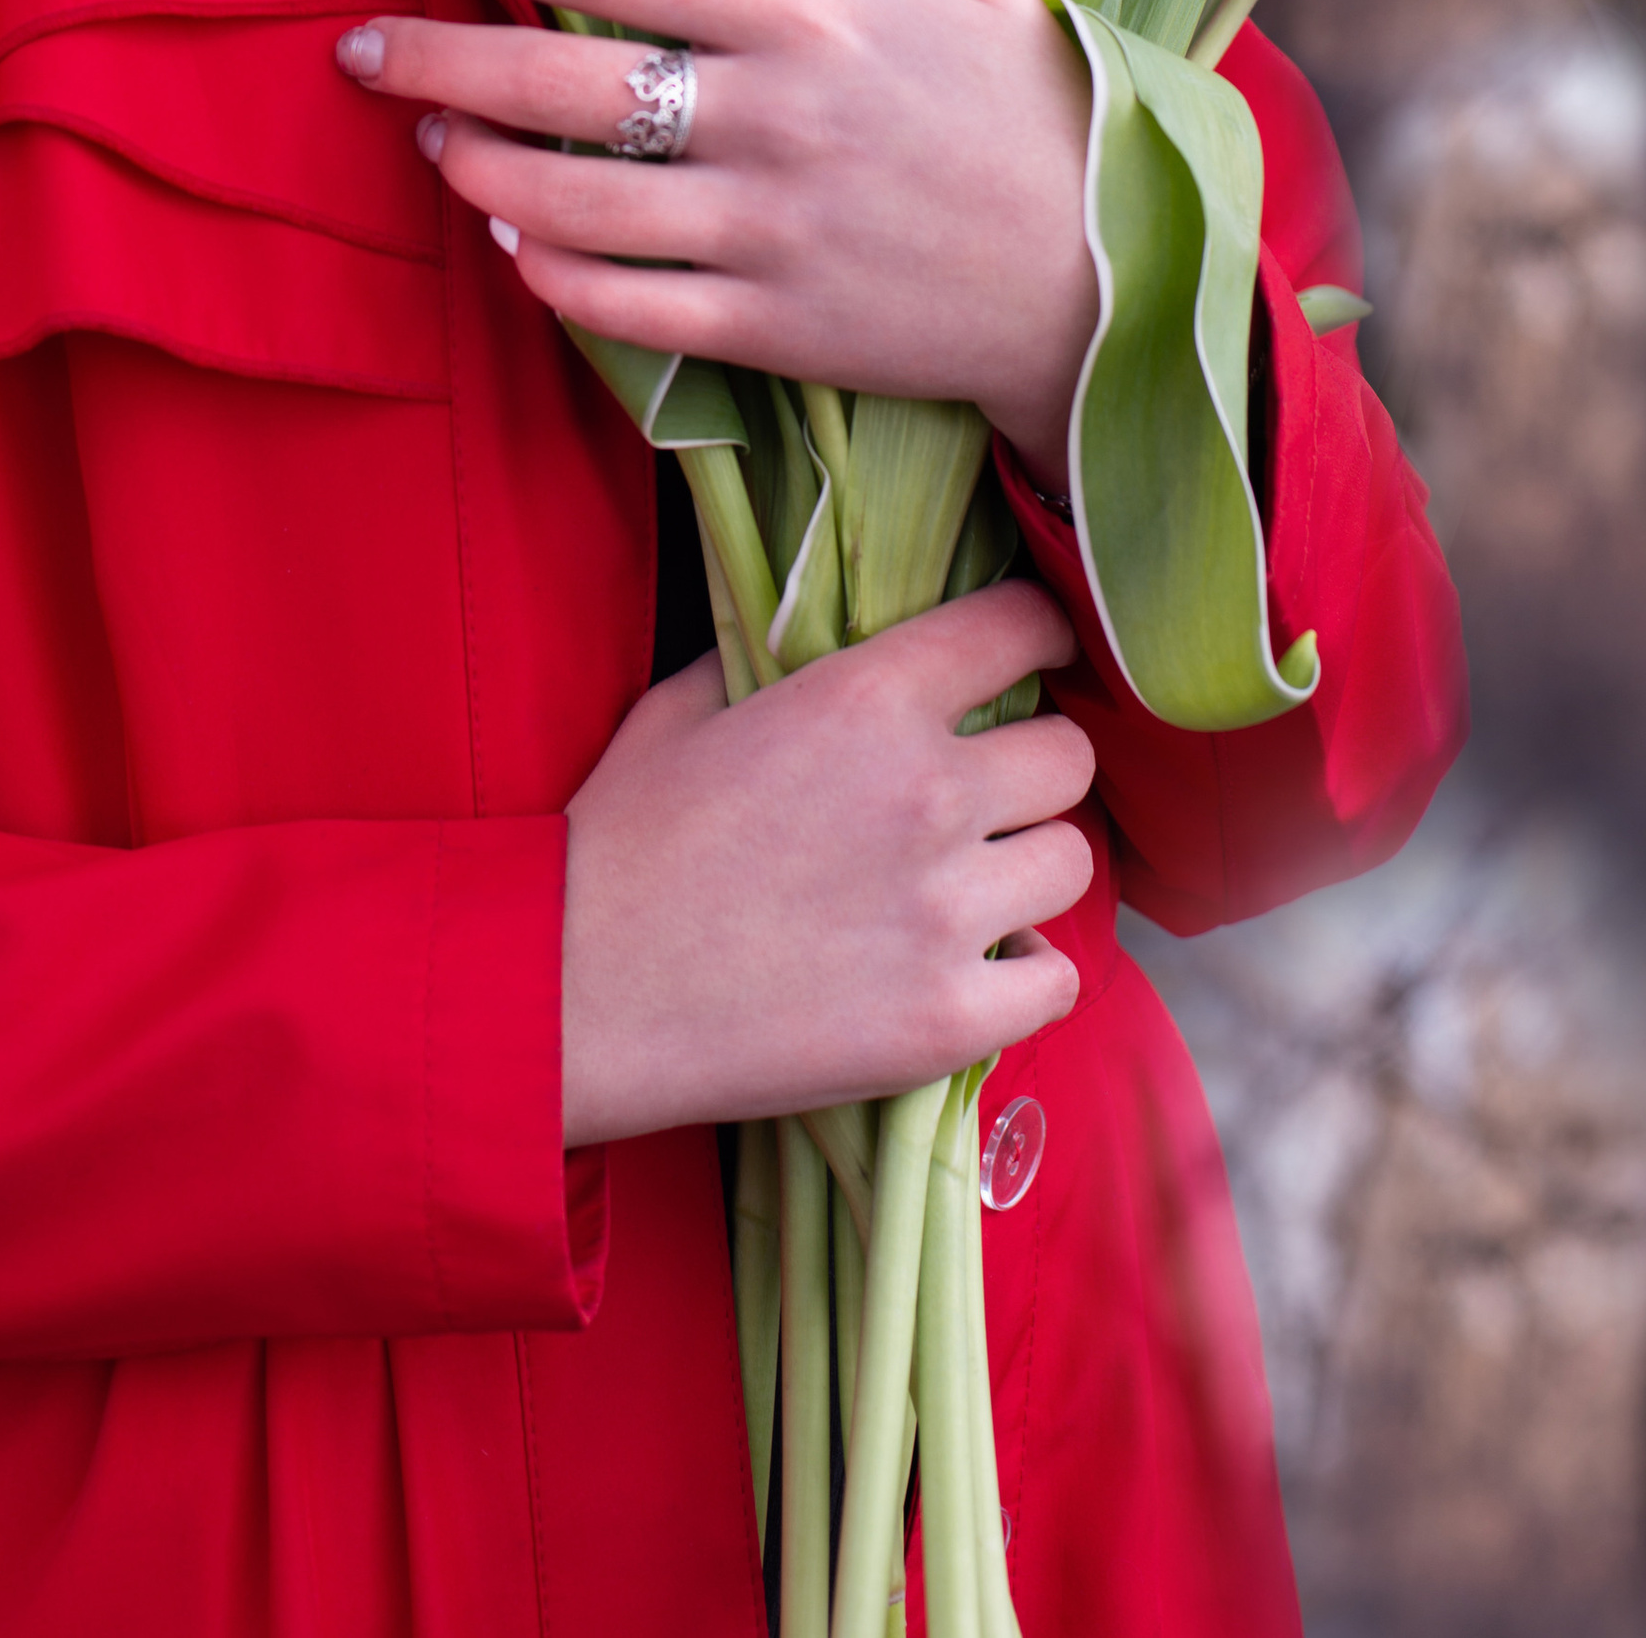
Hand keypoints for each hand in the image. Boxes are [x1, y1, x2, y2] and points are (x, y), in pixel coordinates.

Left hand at [333, 0, 1097, 483]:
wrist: (1119, 284)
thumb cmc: (1044, 109)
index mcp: (813, 10)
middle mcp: (774, 117)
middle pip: (558, 79)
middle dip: (436, 57)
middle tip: (359, 49)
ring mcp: (768, 231)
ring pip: (567, 200)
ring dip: (474, 166)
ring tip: (429, 136)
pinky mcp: (776, 328)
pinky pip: (621, 305)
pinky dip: (547, 271)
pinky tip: (511, 236)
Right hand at [560, 583, 1095, 1142]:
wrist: (573, 992)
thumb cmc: (616, 842)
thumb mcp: (686, 706)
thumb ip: (778, 659)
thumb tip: (824, 638)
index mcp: (865, 697)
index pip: (1020, 627)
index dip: (1037, 637)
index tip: (1035, 659)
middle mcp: (926, 792)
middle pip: (1068, 759)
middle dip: (1032, 771)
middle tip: (985, 797)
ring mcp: (944, 912)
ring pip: (1073, 864)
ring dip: (1028, 869)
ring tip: (974, 887)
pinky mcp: (947, 1019)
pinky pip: (1057, 980)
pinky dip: (1026, 974)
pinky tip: (975, 966)